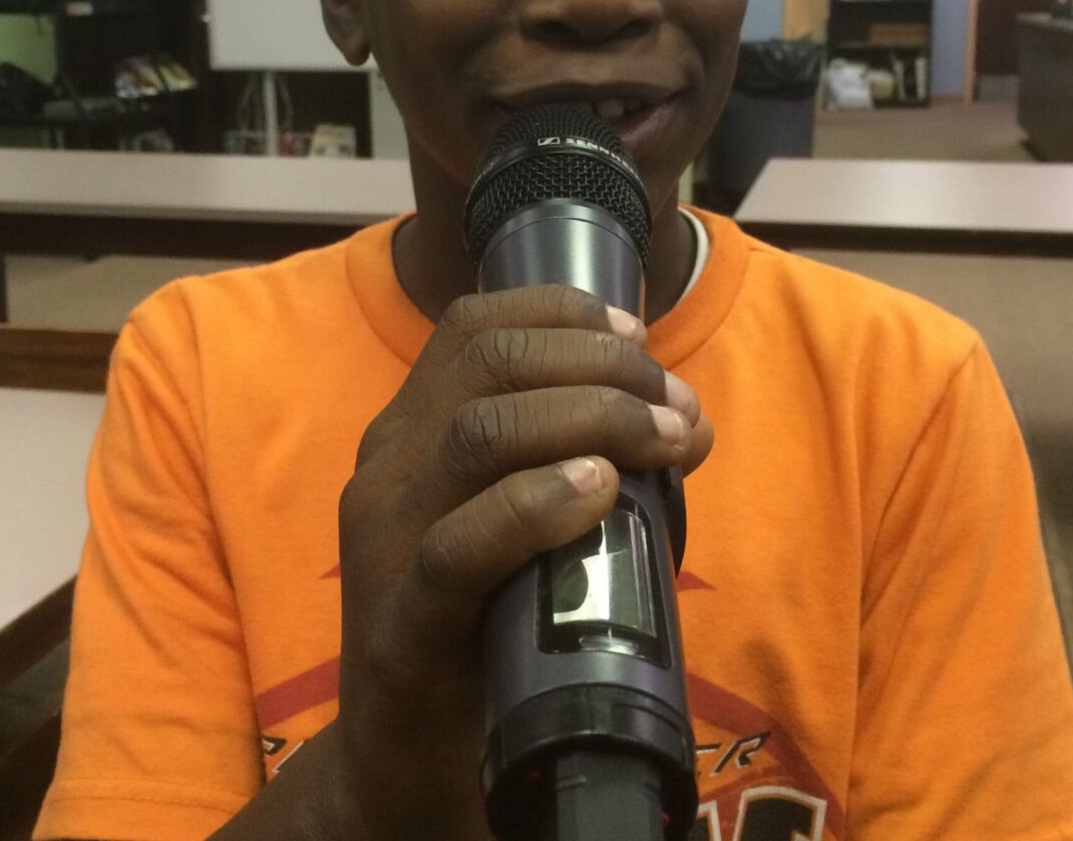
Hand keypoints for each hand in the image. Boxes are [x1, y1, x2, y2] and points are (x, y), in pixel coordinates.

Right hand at [328, 284, 712, 838]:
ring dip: (591, 418)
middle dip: (598, 364)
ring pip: (480, 433)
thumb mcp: (531, 518)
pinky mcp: (399, 621)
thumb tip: (688, 414)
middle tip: (675, 401)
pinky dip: (539, 503)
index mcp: (412, 430)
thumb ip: (589, 458)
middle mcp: (387, 466)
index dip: (562, 312)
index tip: (639, 333)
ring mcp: (384, 540)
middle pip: (489, 366)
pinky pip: (461, 543)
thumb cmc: (485, 619)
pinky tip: (600, 491)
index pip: (473, 326)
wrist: (407, 760)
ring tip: (664, 439)